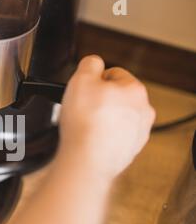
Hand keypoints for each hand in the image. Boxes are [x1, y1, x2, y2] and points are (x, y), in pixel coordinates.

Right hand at [58, 55, 155, 178]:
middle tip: (82, 109)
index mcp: (135, 89)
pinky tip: (90, 140)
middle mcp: (143, 111)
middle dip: (99, 100)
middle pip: (115, 97)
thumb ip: (89, 64)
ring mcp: (138, 133)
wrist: (87, 160)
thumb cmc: (85, 123)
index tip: (84, 90)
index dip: (94, 80)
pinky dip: (102, 137)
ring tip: (85, 126)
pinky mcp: (129, 151)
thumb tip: (93, 64)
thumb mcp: (80, 78)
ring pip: (115, 118)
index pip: (113, 73)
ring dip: (101, 119)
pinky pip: (113, 138)